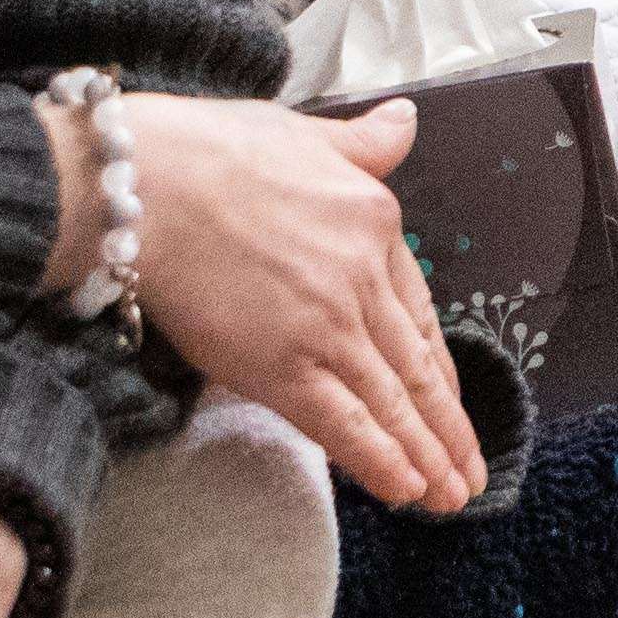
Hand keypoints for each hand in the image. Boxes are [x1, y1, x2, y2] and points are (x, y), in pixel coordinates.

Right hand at [106, 93, 486, 516]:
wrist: (147, 183)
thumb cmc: (210, 150)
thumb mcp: (304, 131)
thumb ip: (361, 143)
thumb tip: (404, 121)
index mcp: (375, 224)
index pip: (417, 311)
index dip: (436, 366)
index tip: (448, 400)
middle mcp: (364, 282)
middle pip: (415, 367)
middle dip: (447, 428)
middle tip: (469, 472)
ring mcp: (328, 328)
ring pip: (392, 403)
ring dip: (428, 456)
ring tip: (449, 496)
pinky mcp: (284, 367)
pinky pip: (346, 423)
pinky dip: (381, 459)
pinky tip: (405, 488)